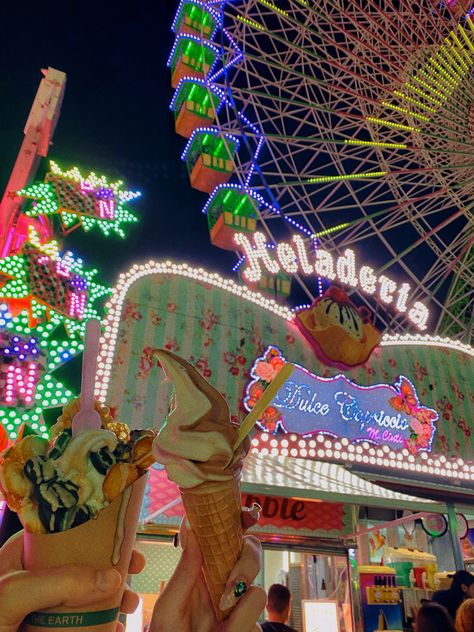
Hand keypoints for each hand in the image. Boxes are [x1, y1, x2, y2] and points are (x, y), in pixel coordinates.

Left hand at [0, 530, 144, 631]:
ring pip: (86, 594)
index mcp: (20, 558)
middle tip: (135, 568)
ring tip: (129, 605)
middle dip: (111, 564)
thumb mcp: (12, 596)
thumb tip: (111, 577)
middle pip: (82, 562)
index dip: (95, 530)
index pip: (62, 532)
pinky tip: (116, 628)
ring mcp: (43, 608)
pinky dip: (104, 625)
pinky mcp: (51, 631)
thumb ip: (59, 582)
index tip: (122, 534)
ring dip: (113, 596)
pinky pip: (83, 624)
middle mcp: (34, 580)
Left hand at [150, 507, 265, 631]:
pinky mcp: (250, 628)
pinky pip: (257, 625)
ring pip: (257, 593)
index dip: (240, 520)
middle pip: (252, 553)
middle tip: (232, 584)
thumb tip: (189, 525)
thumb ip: (184, 570)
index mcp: (203, 568)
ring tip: (218, 629)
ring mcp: (239, 607)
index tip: (249, 516)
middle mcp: (225, 582)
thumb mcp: (169, 608)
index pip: (227, 535)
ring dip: (238, 614)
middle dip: (246, 565)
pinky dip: (239, 630)